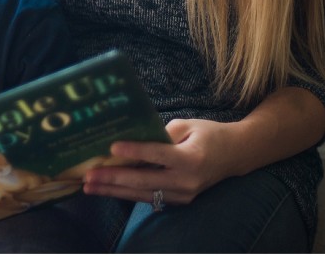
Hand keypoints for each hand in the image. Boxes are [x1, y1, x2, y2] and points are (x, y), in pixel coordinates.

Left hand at [83, 119, 241, 206]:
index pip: (157, 155)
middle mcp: (186, 181)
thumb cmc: (209, 134)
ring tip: (89, 186)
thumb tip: (132, 138)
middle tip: (88, 176)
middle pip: (144, 181)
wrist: (236, 155)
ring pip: (143, 193)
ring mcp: (183, 194)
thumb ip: (161, 133)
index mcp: (190, 158)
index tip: (111, 148)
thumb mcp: (187, 125)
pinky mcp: (180, 200)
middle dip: (113, 179)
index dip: (134, 151)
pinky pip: (149, 197)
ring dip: (114, 191)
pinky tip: (108, 189)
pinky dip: (127, 193)